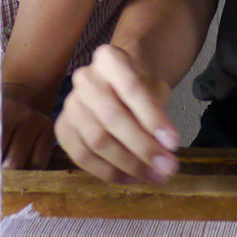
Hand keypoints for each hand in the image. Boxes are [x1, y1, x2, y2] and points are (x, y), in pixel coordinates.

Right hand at [55, 44, 180, 184]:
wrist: (115, 85)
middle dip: (143, 147)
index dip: (153, 118)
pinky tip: (130, 178)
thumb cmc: (137, 88)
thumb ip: (157, 114)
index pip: (131, 88)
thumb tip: (163, 148)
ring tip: (153, 176)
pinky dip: (108, 172)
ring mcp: (69, 104)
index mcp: (109, 59)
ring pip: (96, 140)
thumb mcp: (155, 89)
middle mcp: (84, 78)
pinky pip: (82, 156)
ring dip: (128, 164)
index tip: (174, 143)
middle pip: (112, 117)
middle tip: (167, 167)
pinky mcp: (62, 129)